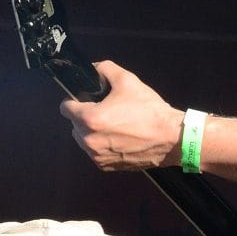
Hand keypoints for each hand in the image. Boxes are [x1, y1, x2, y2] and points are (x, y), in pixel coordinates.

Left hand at [60, 61, 184, 171]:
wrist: (171, 138)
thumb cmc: (149, 110)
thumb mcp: (127, 80)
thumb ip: (105, 69)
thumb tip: (93, 69)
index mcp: (90, 119)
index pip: (65, 108)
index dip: (74, 101)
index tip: (86, 100)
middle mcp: (89, 141)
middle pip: (74, 125)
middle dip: (85, 117)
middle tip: (106, 112)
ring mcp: (97, 156)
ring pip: (83, 140)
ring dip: (92, 132)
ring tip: (113, 126)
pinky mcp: (107, 166)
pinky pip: (95, 153)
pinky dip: (102, 146)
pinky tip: (119, 139)